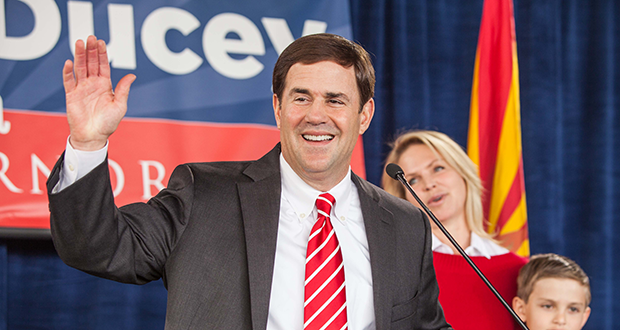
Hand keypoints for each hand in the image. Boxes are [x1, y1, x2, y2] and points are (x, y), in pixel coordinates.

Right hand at [63, 35, 135, 150]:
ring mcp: (81, 88)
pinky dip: (68, 72)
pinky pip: (68, 81)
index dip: (102, 54)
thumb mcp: (120, 105)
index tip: (101, 42)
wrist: (94, 136)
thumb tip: (132, 75)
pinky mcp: (71, 95)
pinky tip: (69, 62)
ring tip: (79, 43)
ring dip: (79, 56)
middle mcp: (93, 84)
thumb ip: (123, 89)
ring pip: (79, 68)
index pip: (103, 65)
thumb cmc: (108, 123)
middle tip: (90, 38)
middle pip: (91, 63)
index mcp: (105, 85)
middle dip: (91, 50)